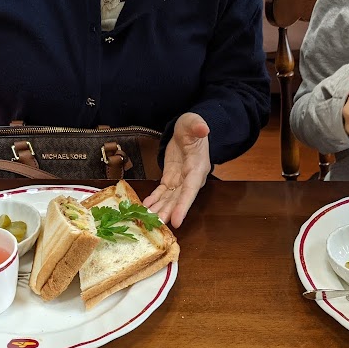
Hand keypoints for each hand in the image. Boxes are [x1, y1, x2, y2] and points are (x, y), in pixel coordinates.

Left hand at [143, 112, 210, 227]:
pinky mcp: (171, 179)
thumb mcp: (193, 122)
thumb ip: (197, 126)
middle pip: (179, 199)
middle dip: (168, 213)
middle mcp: (190, 178)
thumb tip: (203, 128)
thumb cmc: (192, 126)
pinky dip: (154, 200)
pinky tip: (145, 207)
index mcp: (198, 167)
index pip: (191, 190)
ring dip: (159, 210)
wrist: (188, 130)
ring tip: (148, 221)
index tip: (177, 221)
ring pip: (169, 199)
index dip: (183, 206)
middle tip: (157, 225)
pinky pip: (162, 192)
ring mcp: (180, 180)